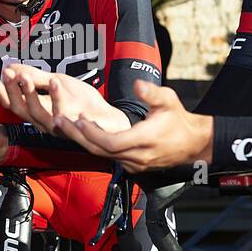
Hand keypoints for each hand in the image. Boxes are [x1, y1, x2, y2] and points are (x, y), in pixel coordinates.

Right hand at [0, 65, 130, 134]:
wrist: (109, 119)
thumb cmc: (82, 103)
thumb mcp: (56, 82)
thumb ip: (35, 76)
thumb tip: (9, 67)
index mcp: (38, 110)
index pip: (13, 103)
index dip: (0, 91)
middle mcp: (44, 122)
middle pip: (20, 110)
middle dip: (12, 92)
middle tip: (7, 73)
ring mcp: (58, 127)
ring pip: (37, 114)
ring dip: (30, 95)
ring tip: (27, 77)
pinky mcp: (73, 127)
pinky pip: (63, 112)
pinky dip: (57, 96)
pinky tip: (55, 81)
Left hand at [52, 80, 213, 172]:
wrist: (193, 143)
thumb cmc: (179, 120)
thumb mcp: (168, 100)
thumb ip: (152, 92)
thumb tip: (137, 84)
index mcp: (143, 140)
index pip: (111, 142)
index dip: (92, 133)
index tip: (79, 119)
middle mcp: (137, 157)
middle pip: (100, 150)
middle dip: (78, 136)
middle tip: (59, 121)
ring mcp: (134, 164)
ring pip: (102, 155)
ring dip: (82, 141)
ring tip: (64, 125)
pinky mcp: (133, 166)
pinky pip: (108, 157)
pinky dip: (93, 146)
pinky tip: (80, 133)